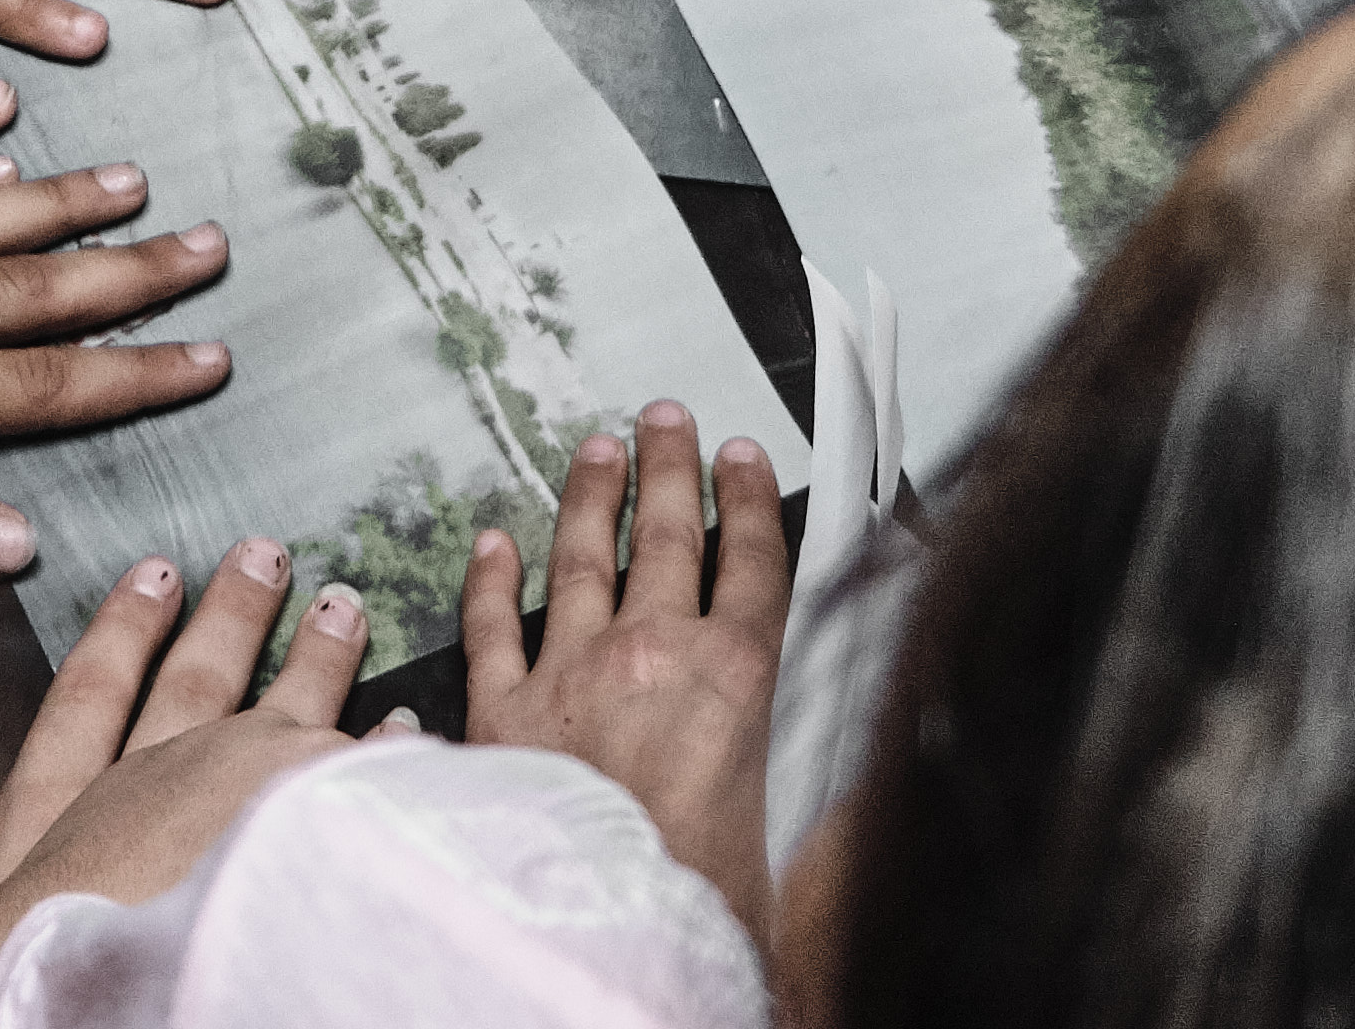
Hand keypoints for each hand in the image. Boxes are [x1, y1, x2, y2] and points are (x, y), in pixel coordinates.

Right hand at [0, 536, 373, 1009]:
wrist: (99, 991)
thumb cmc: (23, 970)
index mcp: (63, 814)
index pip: (86, 709)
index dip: (117, 638)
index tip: (151, 574)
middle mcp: (153, 789)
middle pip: (193, 687)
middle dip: (227, 618)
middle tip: (264, 553)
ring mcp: (238, 800)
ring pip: (288, 713)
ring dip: (316, 658)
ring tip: (344, 608)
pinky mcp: (312, 822)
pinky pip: (362, 774)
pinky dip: (384, 747)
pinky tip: (409, 728)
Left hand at [459, 403, 788, 946]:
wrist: (592, 934)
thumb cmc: (694, 906)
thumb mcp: (792, 851)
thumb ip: (820, 808)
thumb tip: (865, 802)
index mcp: (734, 682)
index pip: (753, 564)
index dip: (749, 500)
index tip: (743, 460)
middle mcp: (650, 657)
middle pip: (668, 538)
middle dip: (669, 469)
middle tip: (664, 420)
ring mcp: (569, 673)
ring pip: (582, 557)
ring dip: (591, 496)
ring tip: (596, 451)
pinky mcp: (499, 710)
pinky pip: (491, 623)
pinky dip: (489, 577)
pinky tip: (491, 541)